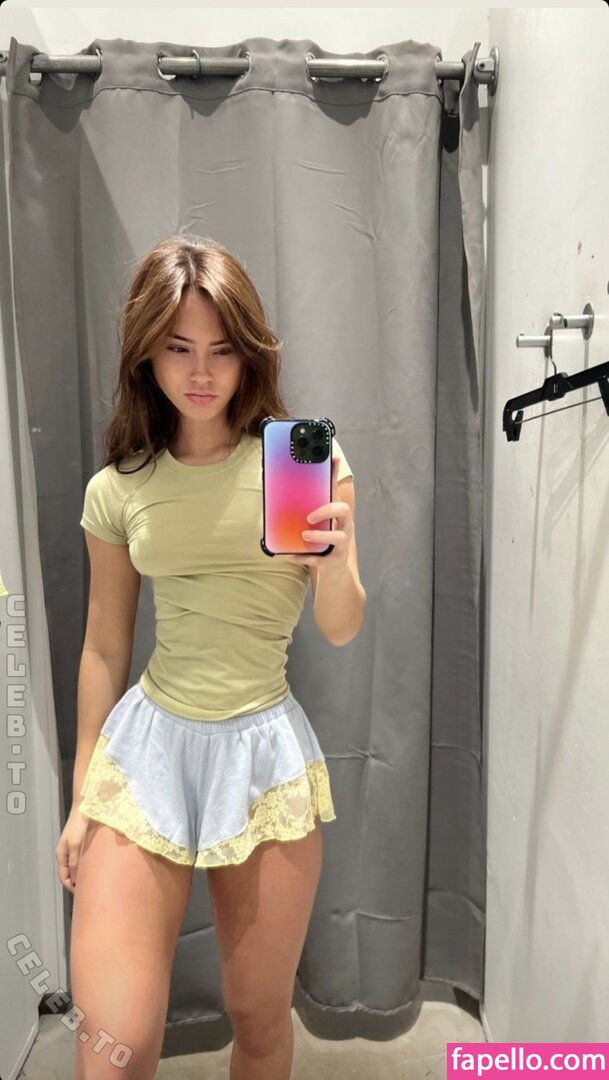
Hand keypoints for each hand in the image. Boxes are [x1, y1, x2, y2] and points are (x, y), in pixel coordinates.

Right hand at [55, 804, 89, 892]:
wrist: (86, 807)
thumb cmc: (79, 825)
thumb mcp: (76, 845)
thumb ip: (75, 862)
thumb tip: (75, 879)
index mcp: (61, 855)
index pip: (64, 877)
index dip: (71, 887)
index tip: (82, 895)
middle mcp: (66, 853)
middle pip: (70, 873)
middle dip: (77, 882)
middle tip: (89, 890)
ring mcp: (73, 849)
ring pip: (77, 867)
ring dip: (82, 874)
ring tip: (94, 882)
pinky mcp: (81, 844)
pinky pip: (82, 860)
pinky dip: (86, 866)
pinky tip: (96, 868)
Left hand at [275, 455, 352, 571]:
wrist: (334, 567)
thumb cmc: (325, 536)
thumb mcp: (320, 517)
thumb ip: (310, 501)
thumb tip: (294, 483)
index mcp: (337, 512)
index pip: (336, 489)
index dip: (335, 473)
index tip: (331, 458)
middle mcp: (344, 525)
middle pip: (343, 510)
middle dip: (327, 510)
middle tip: (309, 516)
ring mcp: (341, 544)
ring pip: (338, 537)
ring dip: (320, 535)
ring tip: (304, 535)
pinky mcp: (334, 560)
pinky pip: (320, 559)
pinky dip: (305, 557)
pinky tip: (292, 555)